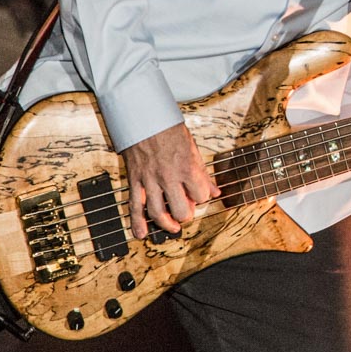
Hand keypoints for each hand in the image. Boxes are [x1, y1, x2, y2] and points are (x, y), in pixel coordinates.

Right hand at [122, 121, 220, 238]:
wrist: (144, 118)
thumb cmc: (169, 130)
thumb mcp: (193, 148)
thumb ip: (203, 173)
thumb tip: (216, 191)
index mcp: (187, 168)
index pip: (201, 196)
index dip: (202, 197)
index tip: (199, 193)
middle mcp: (168, 177)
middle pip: (181, 210)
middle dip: (186, 214)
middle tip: (187, 211)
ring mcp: (150, 180)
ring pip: (157, 213)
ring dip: (166, 224)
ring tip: (172, 227)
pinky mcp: (135, 180)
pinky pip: (134, 205)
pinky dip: (137, 222)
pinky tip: (141, 233)